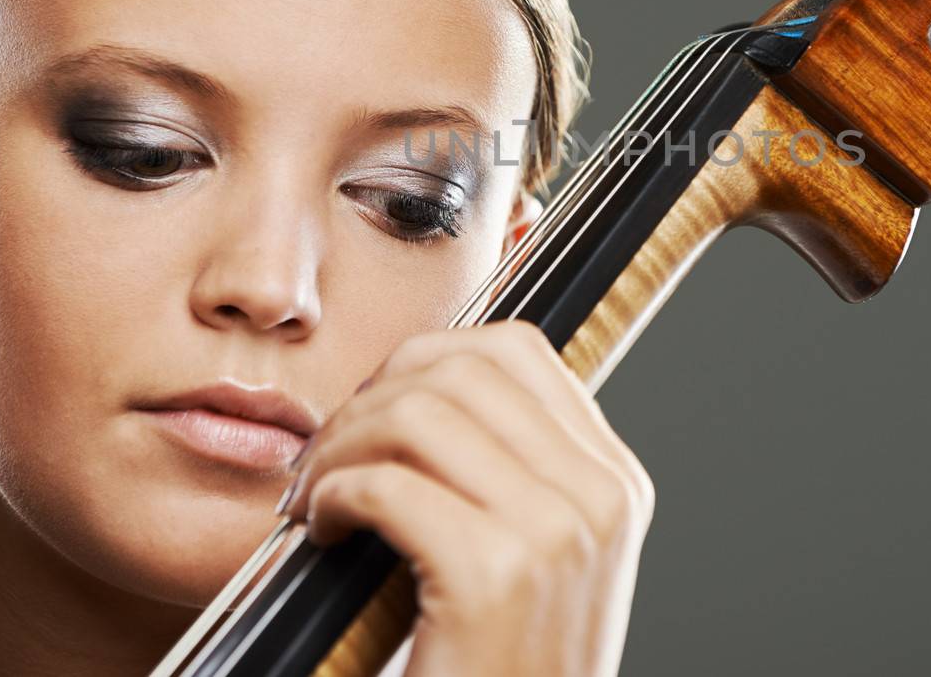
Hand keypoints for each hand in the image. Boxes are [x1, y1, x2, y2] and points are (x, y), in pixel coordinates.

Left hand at [278, 320, 654, 676]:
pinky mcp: (492, 579)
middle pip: (461, 370)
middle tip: (328, 457)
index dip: (426, 360)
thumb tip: (420, 383)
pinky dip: (334, 495)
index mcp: (613, 485)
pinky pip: (386, 483)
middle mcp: (598, 498)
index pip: (517, 350)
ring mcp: (555, 535)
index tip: (378, 411)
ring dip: (341, 446)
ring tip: (318, 498)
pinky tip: (324, 531)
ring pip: (418, 413)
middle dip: (372, 397)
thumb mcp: (531, 566)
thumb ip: (505, 476)